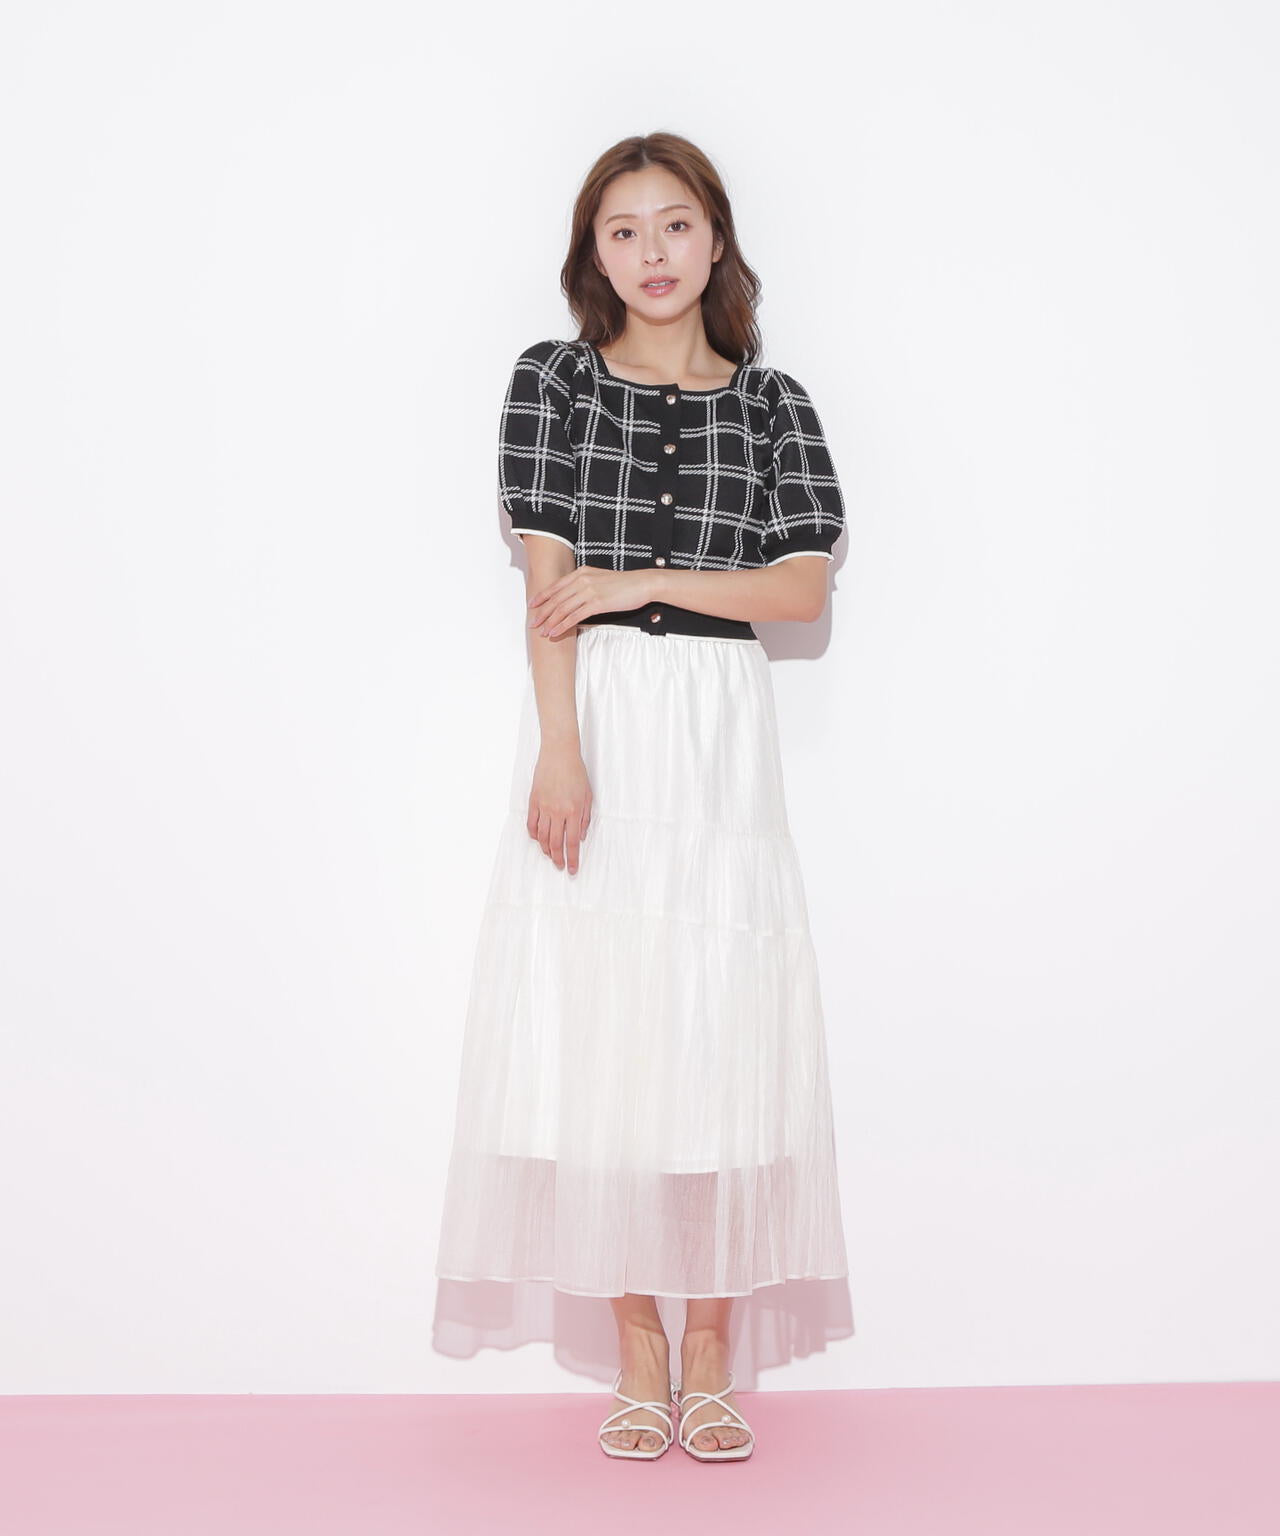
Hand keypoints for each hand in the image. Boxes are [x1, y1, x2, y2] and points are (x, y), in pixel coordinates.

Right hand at [527, 746, 592, 874]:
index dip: (572, 858)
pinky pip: (531, 823)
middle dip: (558, 858)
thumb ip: (585, 817)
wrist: (559, 754)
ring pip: (542, 836)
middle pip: (555, 843)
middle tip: (560, 866)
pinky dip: (534, 835)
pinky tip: (537, 839)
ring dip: (545, 849)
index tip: (572, 869)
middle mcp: (558, 812)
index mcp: (574, 811)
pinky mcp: (534, 801)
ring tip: (550, 856)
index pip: (572, 842)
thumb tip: (581, 836)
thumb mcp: (588, 795)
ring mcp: (544, 807)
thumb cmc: (576, 772)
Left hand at [528, 566, 657, 638]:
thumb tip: (574, 597)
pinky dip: (562, 626)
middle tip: (532, 623)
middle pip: (556, 599)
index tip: (532, 606)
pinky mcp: (597, 603)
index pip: (556, 586)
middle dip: (542, 612)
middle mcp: (582, 579)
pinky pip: (574, 616)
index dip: (542, 597)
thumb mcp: (600, 579)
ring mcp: (589, 591)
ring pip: (562, 609)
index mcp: (581, 572)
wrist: (641, 584)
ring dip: (550, 622)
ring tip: (542, 632)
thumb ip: (585, 584)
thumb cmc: (623, 584)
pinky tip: (555, 632)